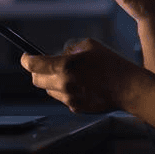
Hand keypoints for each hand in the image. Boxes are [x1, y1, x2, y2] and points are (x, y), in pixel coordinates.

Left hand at [20, 38, 141, 113]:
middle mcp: (64, 84)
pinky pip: (62, 98)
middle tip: (44, 66)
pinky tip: (79, 85)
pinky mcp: (76, 108)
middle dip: (37, 72)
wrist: (128, 88)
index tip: (26, 57)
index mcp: (64, 66)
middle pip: (36, 80)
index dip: (26, 59)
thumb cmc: (111, 64)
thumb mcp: (88, 45)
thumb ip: (68, 49)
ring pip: (48, 90)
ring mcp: (69, 98)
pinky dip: (64, 92)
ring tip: (69, 75)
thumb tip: (57, 55)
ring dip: (51, 82)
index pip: (33, 65)